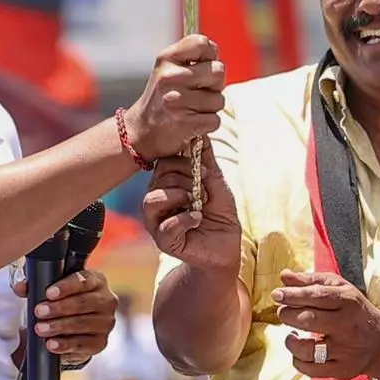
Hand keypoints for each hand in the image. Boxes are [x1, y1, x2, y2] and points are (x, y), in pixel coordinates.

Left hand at [11, 268, 117, 366]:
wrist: (77, 326)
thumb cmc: (66, 301)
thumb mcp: (54, 290)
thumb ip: (36, 286)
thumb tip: (20, 287)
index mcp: (96, 281)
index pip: (84, 280)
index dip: (66, 287)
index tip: (48, 293)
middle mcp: (106, 301)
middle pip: (84, 303)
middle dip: (59, 308)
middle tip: (39, 312)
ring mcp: (105, 323)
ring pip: (83, 324)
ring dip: (59, 327)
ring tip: (40, 329)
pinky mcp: (100, 342)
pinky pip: (82, 345)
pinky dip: (65, 345)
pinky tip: (51, 344)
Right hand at [123, 35, 224, 160]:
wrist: (141, 130)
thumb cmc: (162, 96)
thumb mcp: (169, 68)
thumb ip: (192, 57)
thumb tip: (216, 53)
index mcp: (167, 58)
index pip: (202, 43)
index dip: (210, 55)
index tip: (201, 66)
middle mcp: (170, 77)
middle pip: (218, 71)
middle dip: (215, 84)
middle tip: (198, 91)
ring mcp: (176, 100)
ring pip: (219, 99)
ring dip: (210, 107)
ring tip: (192, 108)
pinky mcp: (184, 123)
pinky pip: (215, 120)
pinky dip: (207, 124)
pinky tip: (192, 121)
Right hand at [142, 137, 241, 275]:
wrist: (227, 246)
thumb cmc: (219, 213)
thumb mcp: (216, 182)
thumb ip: (206, 160)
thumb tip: (202, 133)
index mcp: (167, 184)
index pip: (164, 162)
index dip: (183, 160)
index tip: (204, 169)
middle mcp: (157, 200)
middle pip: (160, 177)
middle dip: (186, 178)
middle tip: (204, 188)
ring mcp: (157, 221)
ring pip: (153, 199)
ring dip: (179, 196)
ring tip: (197, 203)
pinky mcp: (164, 241)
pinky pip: (165, 226)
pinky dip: (184, 219)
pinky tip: (197, 219)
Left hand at [273, 270, 379, 379]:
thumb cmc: (354, 310)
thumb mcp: (339, 288)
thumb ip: (311, 281)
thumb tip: (284, 277)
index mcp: (348, 301)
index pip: (316, 295)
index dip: (293, 294)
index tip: (276, 294)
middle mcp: (347, 325)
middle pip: (309, 320)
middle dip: (288, 315)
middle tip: (282, 312)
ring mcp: (345, 350)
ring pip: (308, 349)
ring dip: (291, 342)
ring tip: (290, 335)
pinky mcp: (342, 369)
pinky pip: (312, 369)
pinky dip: (298, 361)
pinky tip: (299, 352)